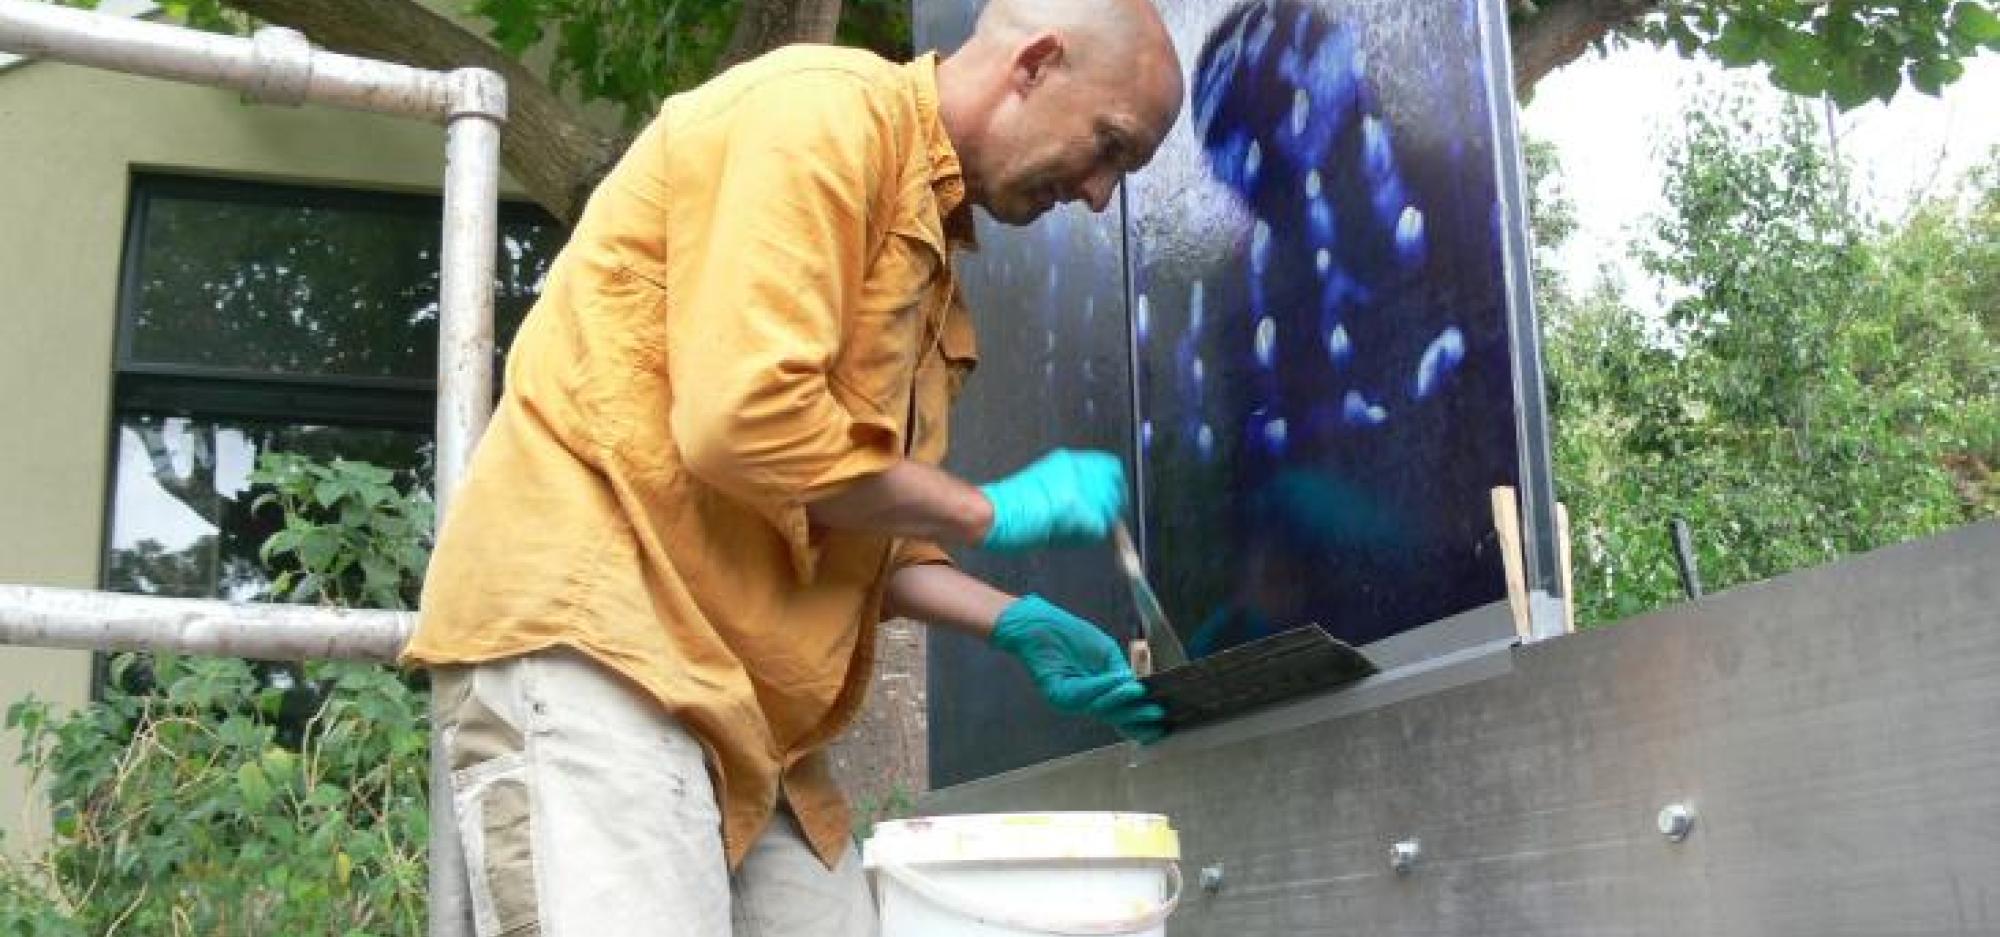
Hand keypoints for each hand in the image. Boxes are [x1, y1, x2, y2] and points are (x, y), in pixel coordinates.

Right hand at [977, 449, 1127, 551]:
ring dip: (1101, 519)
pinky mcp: (1079, 510)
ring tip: (1081, 525)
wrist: (999, 514)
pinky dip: (1090, 534)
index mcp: (1068, 460)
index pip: (1111, 465)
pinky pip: (1100, 527)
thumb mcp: (1045, 479)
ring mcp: (1078, 489)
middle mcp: (1076, 470)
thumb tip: (1092, 496)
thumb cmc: (1012, 503)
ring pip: (1110, 508)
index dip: (1116, 483)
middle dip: (1112, 504)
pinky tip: (1073, 533)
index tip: (1116, 494)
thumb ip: (1071, 484)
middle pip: (1115, 486)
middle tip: (1105, 515)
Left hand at [989, 595, 1166, 743]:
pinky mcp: (1058, 692)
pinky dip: (1103, 688)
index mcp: (1098, 694)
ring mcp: (1071, 699)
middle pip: (1114, 715)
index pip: (1122, 712)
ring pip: (1100, 706)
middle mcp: (1085, 701)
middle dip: (1136, 715)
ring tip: (1140, 693)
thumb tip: (1140, 690)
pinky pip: (1084, 693)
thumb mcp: (1106, 654)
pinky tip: (1119, 681)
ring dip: (1122, 701)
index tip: (1162, 725)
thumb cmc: (1072, 635)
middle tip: (1157, 714)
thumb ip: (1120, 673)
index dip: (1140, 719)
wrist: (1039, 623)